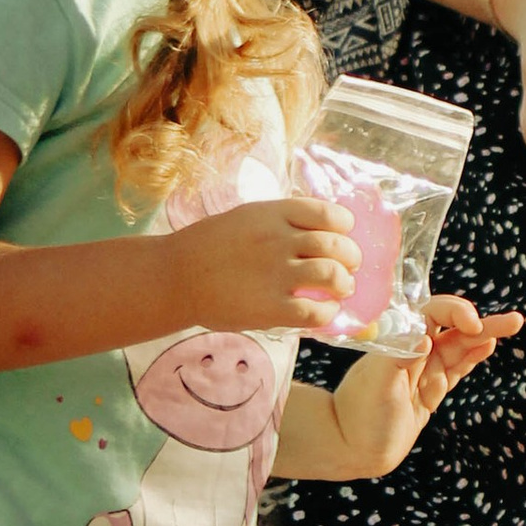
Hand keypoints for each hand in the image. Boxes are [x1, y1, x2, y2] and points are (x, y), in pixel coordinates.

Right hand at [164, 193, 359, 330]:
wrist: (175, 277)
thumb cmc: (208, 247)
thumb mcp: (246, 218)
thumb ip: (280, 223)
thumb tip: (319, 232)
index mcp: (273, 215)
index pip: (327, 213)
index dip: (344, 225)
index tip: (343, 234)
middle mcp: (278, 240)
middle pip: (336, 245)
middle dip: (351, 257)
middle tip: (349, 267)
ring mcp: (276, 274)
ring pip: (332, 275)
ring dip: (343, 283)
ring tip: (340, 289)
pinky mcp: (271, 307)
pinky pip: (315, 311)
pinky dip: (328, 313)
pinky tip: (323, 311)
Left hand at [325, 300, 524, 476]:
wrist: (351, 446)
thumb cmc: (359, 413)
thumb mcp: (377, 383)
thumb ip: (399, 357)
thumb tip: (424, 337)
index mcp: (398, 339)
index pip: (431, 313)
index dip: (455, 312)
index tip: (471, 323)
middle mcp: (413, 350)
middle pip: (453, 328)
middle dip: (482, 322)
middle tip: (513, 320)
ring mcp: (424, 370)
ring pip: (461, 348)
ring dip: (486, 337)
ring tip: (512, 324)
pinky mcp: (431, 390)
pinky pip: (457, 368)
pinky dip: (473, 357)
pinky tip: (488, 346)